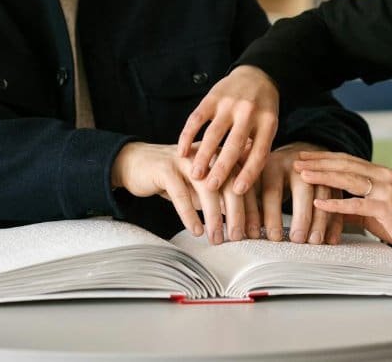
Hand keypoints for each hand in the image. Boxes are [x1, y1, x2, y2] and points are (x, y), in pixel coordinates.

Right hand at [111, 142, 247, 244]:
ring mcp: (185, 159)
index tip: (256, 231)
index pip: (243, 181)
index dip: (251, 206)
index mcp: (220, 155)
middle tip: (238, 237)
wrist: (136, 163)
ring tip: (217, 239)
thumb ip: (223, 197)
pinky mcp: (165, 168)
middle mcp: (206, 153)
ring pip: (207, 188)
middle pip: (230, 182)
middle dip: (237, 212)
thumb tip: (247, 220)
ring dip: (214, 217)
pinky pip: (180, 193)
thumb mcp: (202, 187)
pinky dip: (190, 214)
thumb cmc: (175, 178)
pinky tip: (196, 231)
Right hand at [177, 65, 279, 195]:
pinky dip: (188, 136)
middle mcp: (249, 111)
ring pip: (214, 133)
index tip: (237, 192)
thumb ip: (258, 149)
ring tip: (195, 175)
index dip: (249, 173)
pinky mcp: (212, 96)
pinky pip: (197, 118)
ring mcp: (230, 102)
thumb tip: (246, 185)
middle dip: (222, 168)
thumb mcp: (268, 127)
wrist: (256, 74)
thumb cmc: (262, 110)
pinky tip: (182, 151)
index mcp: (268, 122)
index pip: (259, 152)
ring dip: (203, 155)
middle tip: (211, 187)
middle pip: (235, 144)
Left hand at [253, 143, 342, 244]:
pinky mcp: (331, 181)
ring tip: (315, 241)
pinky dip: (335, 221)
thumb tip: (235, 230)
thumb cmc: (266, 175)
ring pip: (323, 194)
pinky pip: (337, 201)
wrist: (292, 154)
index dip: (272, 215)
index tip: (273, 237)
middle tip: (298, 240)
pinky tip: (331, 238)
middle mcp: (296, 165)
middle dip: (301, 216)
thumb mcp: (252, 181)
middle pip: (302, 189)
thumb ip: (245, 202)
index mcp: (272, 164)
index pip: (272, 190)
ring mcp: (317, 171)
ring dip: (320, 220)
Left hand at [293, 152, 391, 264]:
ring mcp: (387, 191)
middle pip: (345, 165)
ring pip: (349, 179)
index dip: (324, 157)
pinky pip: (357, 204)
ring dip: (324, 176)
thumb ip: (350, 204)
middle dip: (319, 162)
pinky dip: (336, 203)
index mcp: (379, 173)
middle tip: (297, 160)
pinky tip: (320, 202)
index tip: (304, 155)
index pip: (347, 160)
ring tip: (303, 175)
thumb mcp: (370, 210)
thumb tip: (324, 204)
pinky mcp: (387, 208)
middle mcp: (383, 176)